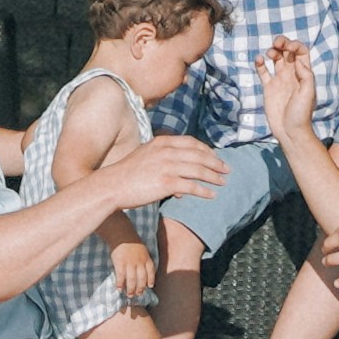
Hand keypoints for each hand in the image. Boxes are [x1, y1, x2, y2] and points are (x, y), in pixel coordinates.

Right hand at [103, 134, 227, 219]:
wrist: (112, 185)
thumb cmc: (127, 174)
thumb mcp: (145, 158)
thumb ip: (163, 163)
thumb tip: (180, 188)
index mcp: (162, 142)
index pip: (191, 143)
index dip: (206, 150)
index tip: (216, 157)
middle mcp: (167, 151)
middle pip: (199, 155)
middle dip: (215, 163)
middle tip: (226, 169)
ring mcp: (167, 167)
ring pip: (199, 170)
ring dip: (214, 176)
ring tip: (223, 181)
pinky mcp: (166, 183)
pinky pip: (192, 186)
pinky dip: (204, 191)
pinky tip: (211, 195)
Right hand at [254, 38, 322, 152]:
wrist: (290, 131)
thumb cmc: (301, 114)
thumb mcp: (308, 93)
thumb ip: (305, 75)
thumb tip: (297, 60)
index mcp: (303, 74)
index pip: (301, 52)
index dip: (295, 45)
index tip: (288, 48)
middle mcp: (291, 74)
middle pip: (287, 52)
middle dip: (282, 43)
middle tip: (276, 43)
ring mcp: (279, 80)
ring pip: (275, 59)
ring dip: (272, 51)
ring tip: (270, 54)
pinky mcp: (268, 88)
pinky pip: (263, 72)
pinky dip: (260, 64)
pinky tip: (259, 60)